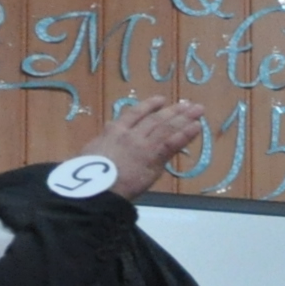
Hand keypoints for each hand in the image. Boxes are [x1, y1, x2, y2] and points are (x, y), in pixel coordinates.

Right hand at [81, 99, 206, 198]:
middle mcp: (131, 133)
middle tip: (189, 103)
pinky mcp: (153, 157)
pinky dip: (186, 134)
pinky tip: (197, 126)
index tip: (161, 100)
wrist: (95, 184)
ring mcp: (143, 144)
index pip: (134, 114)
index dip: (149, 106)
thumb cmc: (86, 174)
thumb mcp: (90, 153)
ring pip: (166, 127)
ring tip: (198, 110)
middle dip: (173, 110)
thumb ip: (102, 146)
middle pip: (155, 119)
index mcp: (113, 131)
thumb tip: (105, 144)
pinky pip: (172, 143)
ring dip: (184, 118)